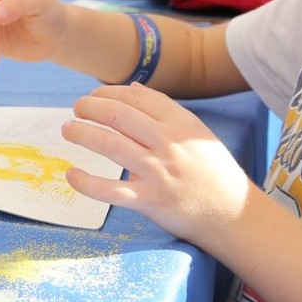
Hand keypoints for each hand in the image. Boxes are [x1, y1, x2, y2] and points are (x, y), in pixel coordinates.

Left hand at [61, 84, 251, 244]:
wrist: (233, 214)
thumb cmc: (214, 172)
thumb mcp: (197, 133)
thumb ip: (165, 110)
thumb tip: (133, 87)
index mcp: (181, 123)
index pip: (138, 97)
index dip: (110, 92)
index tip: (94, 96)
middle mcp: (168, 143)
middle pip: (119, 116)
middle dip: (91, 108)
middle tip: (76, 108)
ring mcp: (158, 172)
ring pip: (111, 145)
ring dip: (83, 134)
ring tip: (68, 130)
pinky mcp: (150, 201)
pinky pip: (111, 190)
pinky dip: (87, 182)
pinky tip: (71, 174)